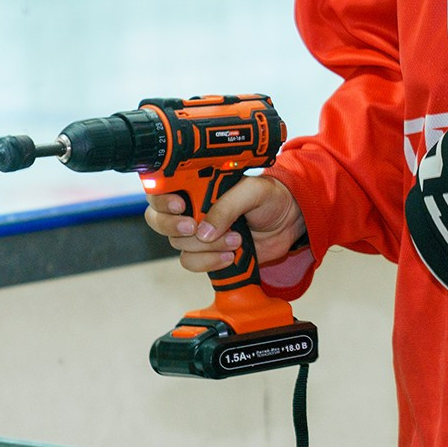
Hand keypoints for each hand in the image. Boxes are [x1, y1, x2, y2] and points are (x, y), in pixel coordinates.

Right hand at [144, 174, 305, 274]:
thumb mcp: (252, 192)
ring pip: (177, 243)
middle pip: (159, 218)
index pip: (162, 188)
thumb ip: (227, 206)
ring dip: (204, 246)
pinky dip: (209, 262)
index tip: (179, 206)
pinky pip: (192, 262)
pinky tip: (230, 255)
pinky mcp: (207, 252)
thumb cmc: (271, 198)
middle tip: (193, 227)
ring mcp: (198, 231)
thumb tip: (204, 231)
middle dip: (173, 225)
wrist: (288, 222)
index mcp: (198, 184)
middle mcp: (192, 207)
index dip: (161, 198)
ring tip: (235, 239)